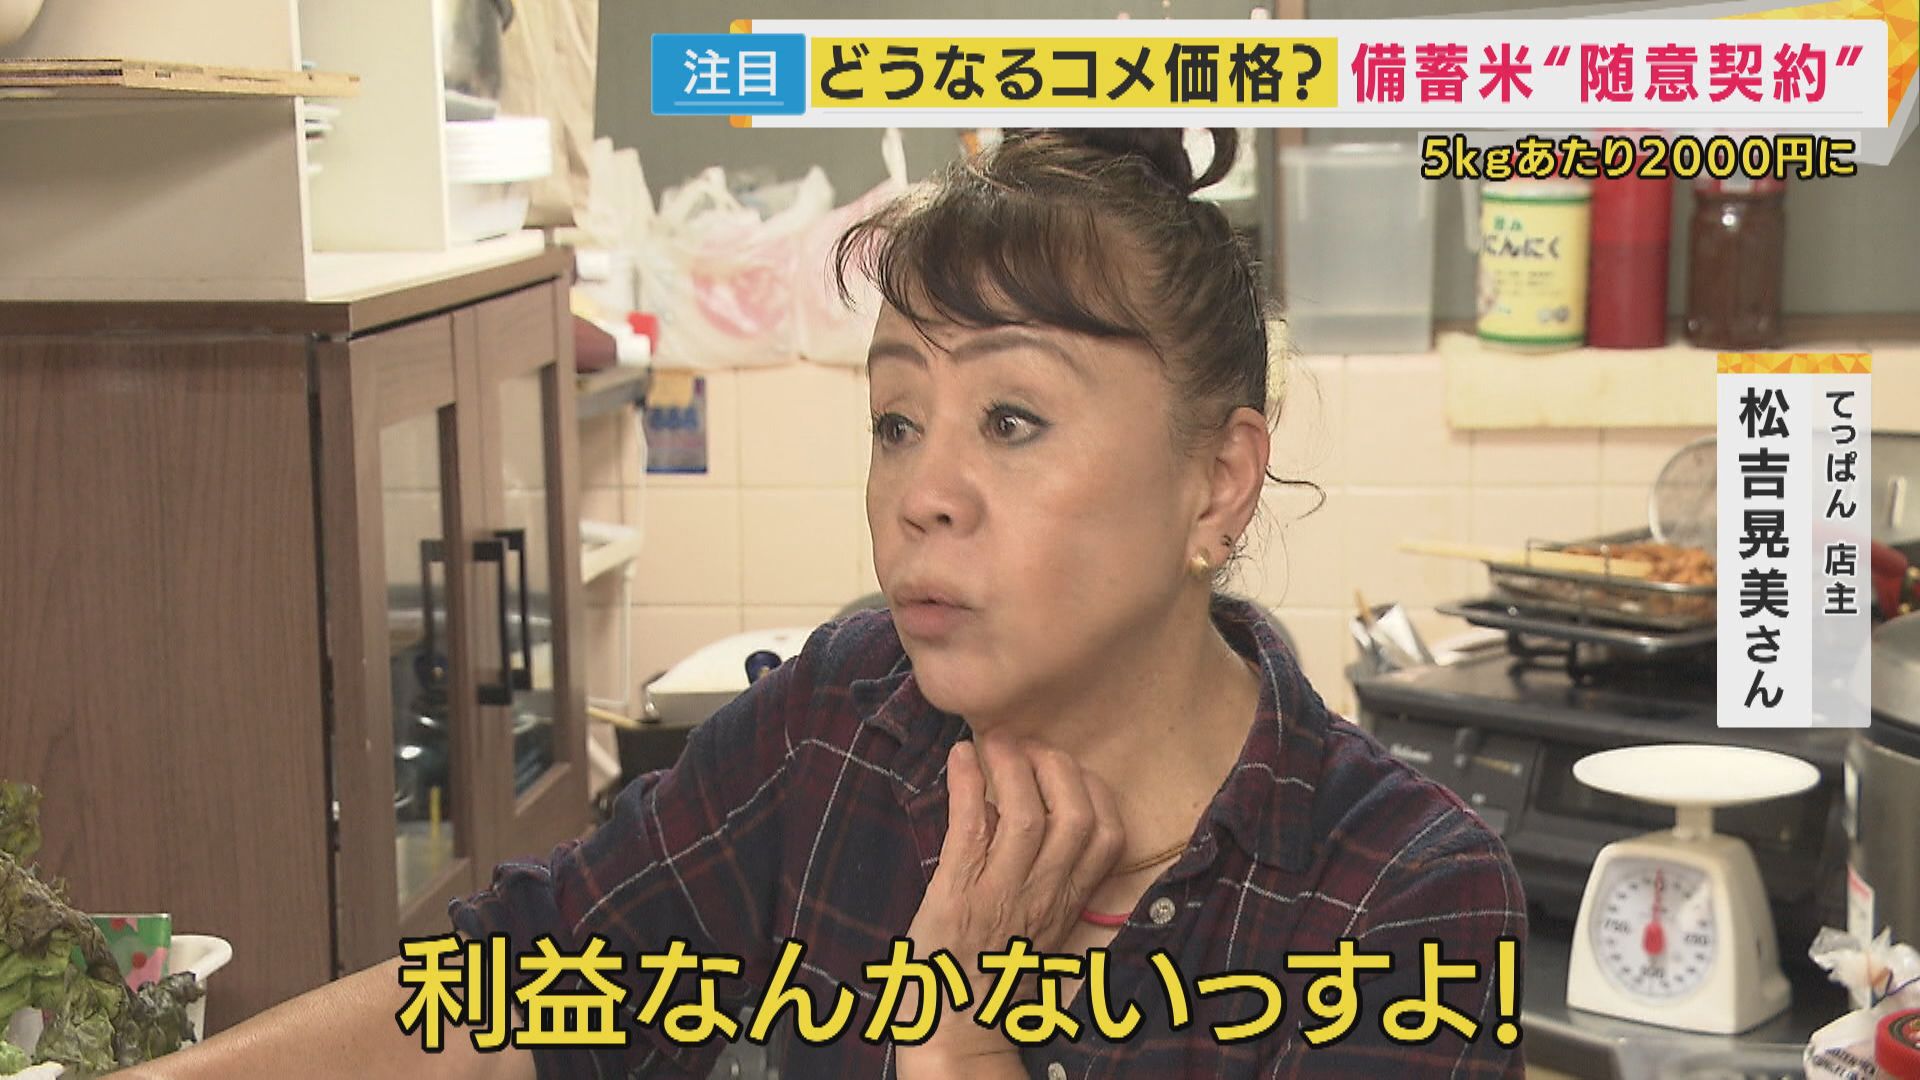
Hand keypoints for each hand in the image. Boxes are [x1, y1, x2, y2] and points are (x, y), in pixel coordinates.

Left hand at [898, 734, 1124, 1067]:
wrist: (955, 1030)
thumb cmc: (989, 974)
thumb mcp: (1036, 926)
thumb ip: (1041, 876)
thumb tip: (1017, 810)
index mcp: (1066, 901)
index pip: (1107, 837)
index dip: (1095, 790)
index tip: (1070, 767)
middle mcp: (1042, 895)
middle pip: (1074, 817)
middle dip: (1057, 767)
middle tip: (1029, 744)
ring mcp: (1000, 894)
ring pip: (1025, 816)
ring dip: (1010, 766)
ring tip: (995, 741)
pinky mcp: (957, 893)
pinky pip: (968, 828)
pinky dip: (964, 785)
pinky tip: (959, 759)